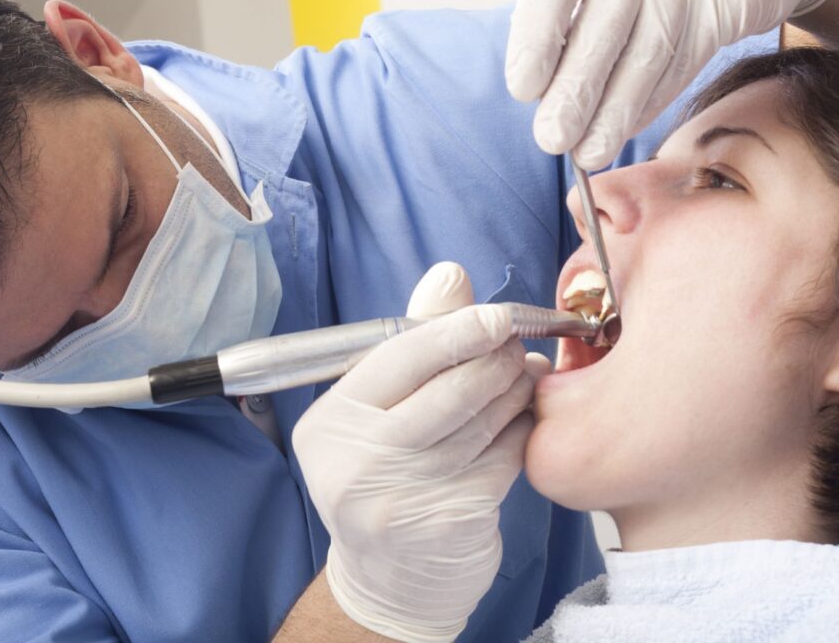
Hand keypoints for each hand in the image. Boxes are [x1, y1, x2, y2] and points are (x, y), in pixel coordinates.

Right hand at [292, 262, 548, 641]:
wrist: (388, 579)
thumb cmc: (382, 478)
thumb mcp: (376, 413)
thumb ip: (412, 343)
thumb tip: (449, 274)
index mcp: (329, 424)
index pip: (397, 359)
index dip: (455, 331)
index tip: (496, 317)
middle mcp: (355, 462)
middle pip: (447, 390)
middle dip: (494, 359)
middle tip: (516, 345)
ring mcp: (403, 497)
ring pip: (481, 422)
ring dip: (514, 390)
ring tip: (524, 374)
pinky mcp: (451, 520)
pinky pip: (503, 457)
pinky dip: (520, 431)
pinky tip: (523, 418)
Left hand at [505, 0, 831, 168]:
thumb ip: (550, 23)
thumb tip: (535, 89)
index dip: (539, 41)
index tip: (523, 89)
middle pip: (606, 29)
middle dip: (577, 92)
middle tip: (552, 139)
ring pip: (651, 53)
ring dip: (615, 113)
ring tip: (588, 152)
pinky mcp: (722, 8)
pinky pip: (685, 60)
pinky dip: (650, 102)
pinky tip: (623, 128)